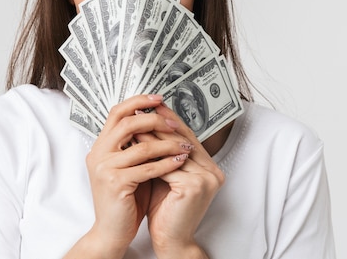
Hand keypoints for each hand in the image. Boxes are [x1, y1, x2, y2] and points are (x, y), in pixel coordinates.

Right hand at [65, 95, 192, 258]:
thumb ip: (136, 145)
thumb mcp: (128, 166)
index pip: (116, 112)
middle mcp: (98, 153)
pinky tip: (180, 161)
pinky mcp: (116, 183)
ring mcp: (105, 168)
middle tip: (175, 124)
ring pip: (142, 146)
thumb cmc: (124, 199)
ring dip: (168, 144)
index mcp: (100, 146)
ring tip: (186, 146)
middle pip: (128, 122)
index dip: (138, 101)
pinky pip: (147, 168)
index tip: (158, 98)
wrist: (111, 231)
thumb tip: (159, 122)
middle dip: (155, 120)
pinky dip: (167, 163)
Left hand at [144, 103, 224, 257]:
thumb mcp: (165, 175)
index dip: (168, 119)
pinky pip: (166, 165)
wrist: (170, 241)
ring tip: (133, 123)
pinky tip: (135, 145)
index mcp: (210, 167)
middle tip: (139, 109)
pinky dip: (149, 153)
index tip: (150, 106)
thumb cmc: (166, 210)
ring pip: (172, 150)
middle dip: (158, 123)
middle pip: (181, 139)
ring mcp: (206, 179)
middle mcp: (213, 172)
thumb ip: (164, 153)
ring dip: (150, 135)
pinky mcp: (194, 187)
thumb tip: (147, 123)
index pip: (187, 136)